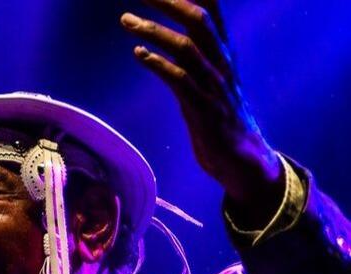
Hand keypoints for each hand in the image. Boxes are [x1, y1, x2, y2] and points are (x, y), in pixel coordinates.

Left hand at [120, 1, 283, 219]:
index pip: (210, 10)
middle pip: (198, 20)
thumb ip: (192, 58)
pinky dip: (158, 64)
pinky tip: (139, 55)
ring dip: (154, 31)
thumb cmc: (221, 119)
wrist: (243, 160)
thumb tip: (161, 42)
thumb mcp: (208, 81)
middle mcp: (222, 64)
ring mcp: (214, 86)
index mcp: (224, 54)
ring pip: (186, 47)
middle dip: (168, 2)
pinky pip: (180, 80)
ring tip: (126, 20)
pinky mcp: (204, 109)